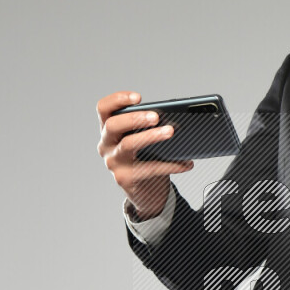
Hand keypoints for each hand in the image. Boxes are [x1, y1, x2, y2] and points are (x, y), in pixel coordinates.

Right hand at [96, 91, 193, 217]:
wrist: (143, 192)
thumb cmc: (144, 158)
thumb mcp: (140, 140)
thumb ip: (147, 128)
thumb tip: (173, 118)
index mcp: (108, 130)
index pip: (103, 109)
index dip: (117, 99)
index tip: (138, 97)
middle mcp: (106, 145)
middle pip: (113, 125)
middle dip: (135, 118)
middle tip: (156, 116)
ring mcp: (114, 162)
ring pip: (128, 145)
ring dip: (151, 136)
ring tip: (170, 131)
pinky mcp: (125, 178)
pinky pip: (150, 168)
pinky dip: (171, 164)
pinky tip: (186, 163)